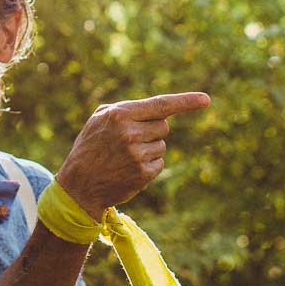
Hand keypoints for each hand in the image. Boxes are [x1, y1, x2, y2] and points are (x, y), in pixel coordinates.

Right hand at [54, 92, 210, 216]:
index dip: (186, 101)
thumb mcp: (99, 120)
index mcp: (119, 115)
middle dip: (152, 130)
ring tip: (125, 157)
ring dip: (149, 149)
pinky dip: (149, 165)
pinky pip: (159, 162)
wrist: (78, 186)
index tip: (206, 99)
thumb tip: (161, 109)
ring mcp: (137, 155)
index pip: (160, 105)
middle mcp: (130, 133)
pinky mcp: (143, 173)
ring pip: (162, 145)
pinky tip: (129, 169)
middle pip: (164, 126)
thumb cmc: (90, 147)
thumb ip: (127, 109)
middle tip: (130, 140)